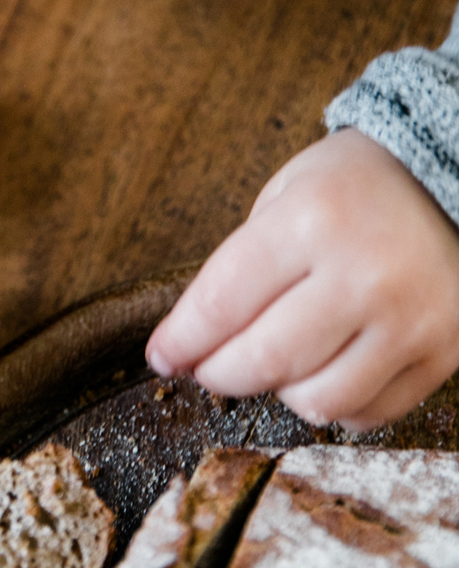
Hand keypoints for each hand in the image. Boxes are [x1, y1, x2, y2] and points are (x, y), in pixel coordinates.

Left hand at [146, 128, 458, 430]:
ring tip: (265, 363)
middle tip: (201, 368)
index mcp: (311, 219)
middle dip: (217, 372)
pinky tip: (317, 372)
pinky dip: (330, 403)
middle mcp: (364, 274)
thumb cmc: (352, 185)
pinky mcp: (445, 352)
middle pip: (265, 358)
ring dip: (274, 391)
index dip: (182, 338)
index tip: (161, 354)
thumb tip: (196, 335)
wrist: (450, 180)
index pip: (223, 299)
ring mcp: (411, 319)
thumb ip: (243, 259)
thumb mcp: (285, 191)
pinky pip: (369, 411)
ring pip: (318, 398)